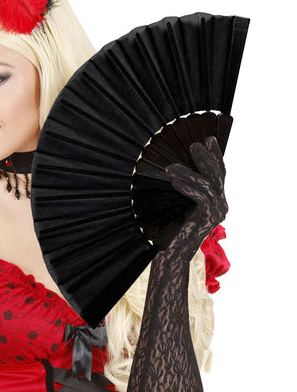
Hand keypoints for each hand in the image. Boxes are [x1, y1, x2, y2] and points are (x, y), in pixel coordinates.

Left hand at [165, 136, 227, 257]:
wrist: (171, 252)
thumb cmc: (170, 228)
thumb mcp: (176, 202)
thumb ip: (181, 185)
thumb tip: (171, 164)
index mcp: (215, 199)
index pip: (218, 173)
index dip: (215, 155)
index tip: (209, 139)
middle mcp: (221, 205)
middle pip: (218, 175)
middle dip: (206, 158)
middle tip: (194, 145)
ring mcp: (217, 212)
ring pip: (208, 185)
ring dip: (189, 172)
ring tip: (170, 168)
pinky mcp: (209, 219)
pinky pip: (201, 197)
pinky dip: (187, 186)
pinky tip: (174, 180)